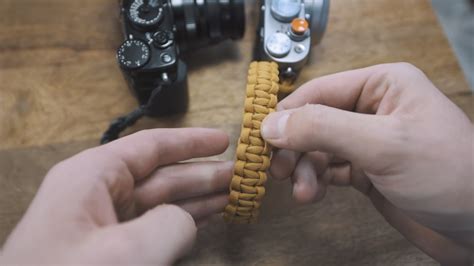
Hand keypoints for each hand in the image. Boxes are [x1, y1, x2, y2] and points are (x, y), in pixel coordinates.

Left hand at [0, 128, 231, 264]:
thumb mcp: (129, 252)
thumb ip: (173, 224)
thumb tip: (185, 220)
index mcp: (93, 177)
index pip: (150, 147)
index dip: (191, 142)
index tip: (226, 140)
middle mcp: (98, 194)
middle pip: (161, 175)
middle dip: (202, 174)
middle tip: (242, 173)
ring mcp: (104, 225)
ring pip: (161, 202)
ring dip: (197, 199)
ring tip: (234, 194)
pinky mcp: (110, 251)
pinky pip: (154, 227)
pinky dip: (182, 222)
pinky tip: (207, 218)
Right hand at [261, 63, 472, 263]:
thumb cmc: (449, 174)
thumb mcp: (383, 144)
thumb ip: (323, 129)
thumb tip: (271, 124)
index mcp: (383, 85)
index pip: (319, 91)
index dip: (287, 114)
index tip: (261, 139)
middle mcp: (373, 109)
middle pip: (314, 121)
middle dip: (295, 147)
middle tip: (278, 170)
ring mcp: (369, 141)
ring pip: (318, 148)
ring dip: (303, 169)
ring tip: (302, 192)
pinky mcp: (367, 170)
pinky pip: (329, 169)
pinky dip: (315, 181)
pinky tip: (311, 194)